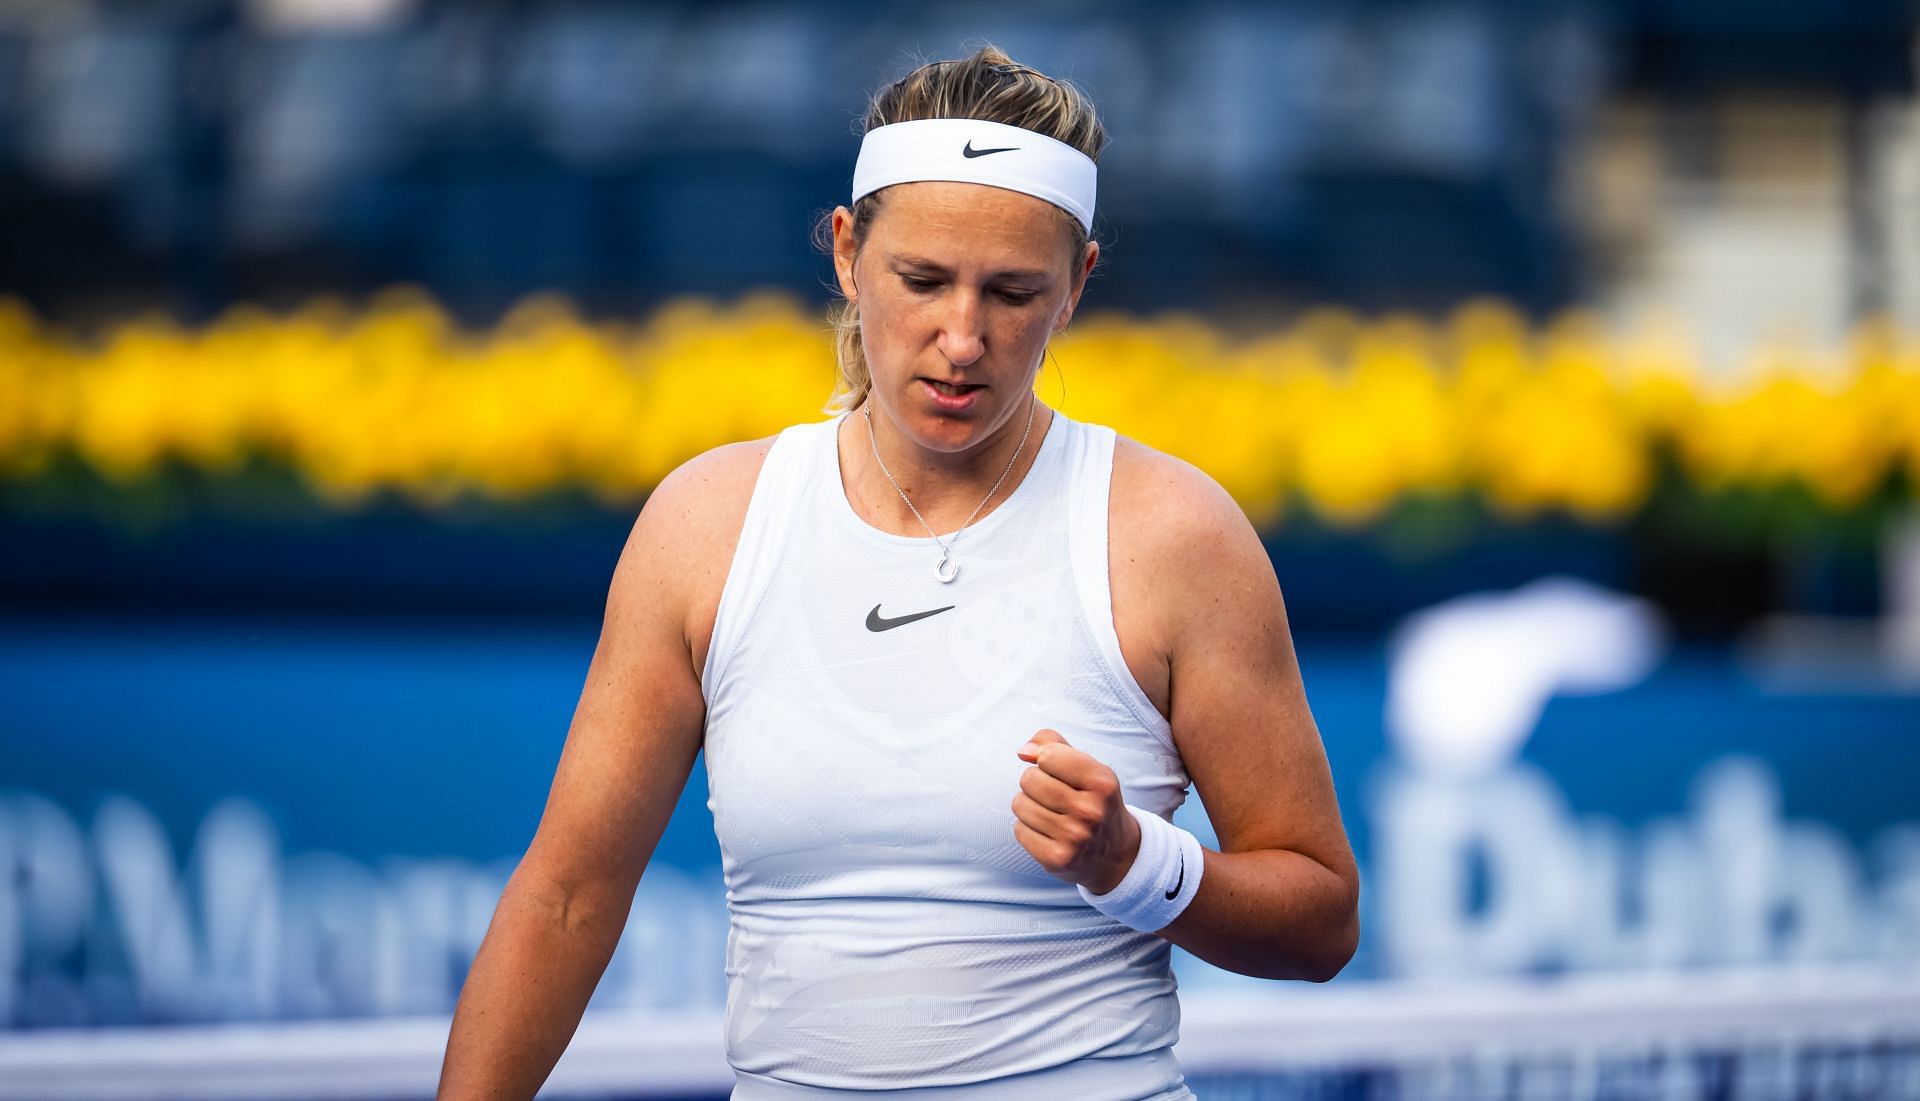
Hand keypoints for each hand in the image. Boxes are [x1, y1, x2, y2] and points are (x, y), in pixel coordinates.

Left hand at [1011, 729, 1140, 893]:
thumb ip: (1053, 744)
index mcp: (1102, 782)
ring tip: (1052, 813)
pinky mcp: (1057, 858)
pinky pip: (1019, 830)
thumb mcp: (1087, 766)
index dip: (1047, 760)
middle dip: (1035, 783)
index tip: (1059, 771)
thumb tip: (1023, 751)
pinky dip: (1028, 828)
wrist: (1116, 853)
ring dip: (1029, 805)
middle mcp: (1091, 811)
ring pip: (1020, 804)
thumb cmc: (1094, 800)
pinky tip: (1049, 832)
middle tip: (1055, 795)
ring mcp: (1074, 837)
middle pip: (1029, 779)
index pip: (1048, 755)